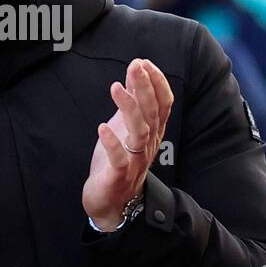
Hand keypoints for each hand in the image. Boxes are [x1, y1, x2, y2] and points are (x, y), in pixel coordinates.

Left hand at [82, 58, 173, 231]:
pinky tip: (102, 127)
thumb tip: (134, 73)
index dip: (157, 83)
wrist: (111, 203)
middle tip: (135, 66)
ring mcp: (135, 161)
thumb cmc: (118, 162)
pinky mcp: (119, 176)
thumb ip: (132, 102)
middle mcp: (148, 145)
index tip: (145, 63)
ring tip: (116, 88)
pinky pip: (119, 159)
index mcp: (152, 133)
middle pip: (152, 113)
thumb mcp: (125, 128)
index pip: (163, 104)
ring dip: (129, 108)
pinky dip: (112, 143)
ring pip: (139, 132)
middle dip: (145, 88)